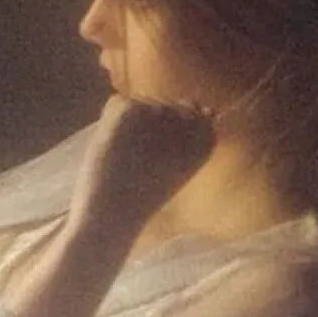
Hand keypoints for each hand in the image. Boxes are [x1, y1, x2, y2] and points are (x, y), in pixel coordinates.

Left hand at [69, 96, 214, 238]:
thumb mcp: (178, 167)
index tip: (158, 156)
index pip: (193, 112)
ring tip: (124, 159)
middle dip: (148, 128)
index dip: (170, 130)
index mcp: (205, 138)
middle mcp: (188, 120)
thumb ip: (191, 138)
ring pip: (141, 104)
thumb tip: (208, 110)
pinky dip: (109, 122)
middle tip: (138, 163)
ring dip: (128, 126)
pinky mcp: (132, 108)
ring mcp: (160, 111)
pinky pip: (118, 103)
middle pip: (164, 106)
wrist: (113, 213)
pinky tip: (112, 148)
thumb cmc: (143, 198)